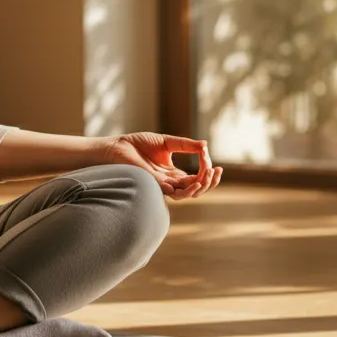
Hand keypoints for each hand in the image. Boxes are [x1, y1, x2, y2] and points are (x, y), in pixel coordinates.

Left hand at [98, 131, 222, 200]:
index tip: (208, 155)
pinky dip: (188, 189)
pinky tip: (196, 181)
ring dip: (202, 186)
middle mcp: (170, 182)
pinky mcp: (155, 184)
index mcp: (174, 174)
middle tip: (216, 170)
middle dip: (210, 181)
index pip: (196, 177)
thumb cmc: (139, 144)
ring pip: (188, 194)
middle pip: (196, 189)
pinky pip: (174, 192)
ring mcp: (163, 184)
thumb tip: (205, 145)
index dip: (206, 169)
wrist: (119, 145)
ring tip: (209, 174)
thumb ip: (186, 145)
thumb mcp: (168, 142)